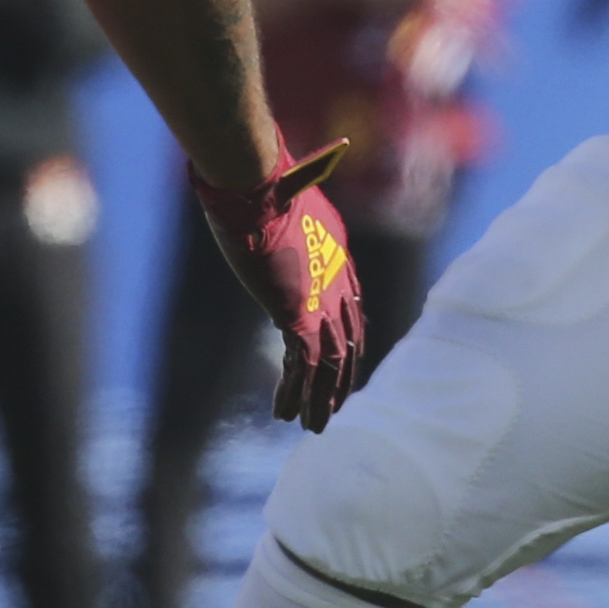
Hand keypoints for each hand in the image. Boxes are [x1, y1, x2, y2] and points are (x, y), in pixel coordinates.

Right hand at [190, 142, 370, 431]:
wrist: (258, 188)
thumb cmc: (259, 183)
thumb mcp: (278, 196)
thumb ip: (288, 203)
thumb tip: (283, 181)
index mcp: (336, 253)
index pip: (351, 303)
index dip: (348, 334)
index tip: (346, 357)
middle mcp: (337, 281)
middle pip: (348, 339)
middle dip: (341, 376)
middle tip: (335, 404)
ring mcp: (322, 300)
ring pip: (331, 363)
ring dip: (321, 398)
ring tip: (314, 426)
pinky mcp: (299, 316)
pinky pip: (305, 368)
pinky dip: (296, 394)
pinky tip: (285, 414)